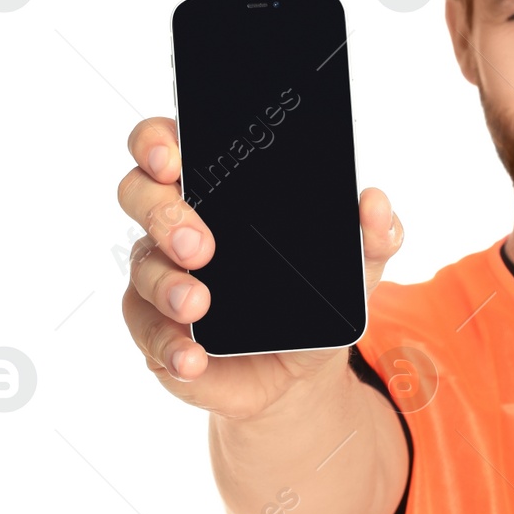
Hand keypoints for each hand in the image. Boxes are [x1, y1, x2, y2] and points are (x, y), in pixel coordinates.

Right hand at [116, 116, 403, 418]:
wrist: (301, 371)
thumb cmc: (316, 297)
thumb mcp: (356, 266)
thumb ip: (374, 233)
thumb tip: (374, 201)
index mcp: (217, 190)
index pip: (168, 145)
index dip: (158, 142)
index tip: (173, 159)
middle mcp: (176, 225)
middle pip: (139, 194)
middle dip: (164, 213)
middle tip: (201, 244)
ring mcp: (160, 277)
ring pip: (141, 265)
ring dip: (166, 284)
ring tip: (198, 305)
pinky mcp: (156, 331)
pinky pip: (147, 333)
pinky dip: (169, 346)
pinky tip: (193, 358)